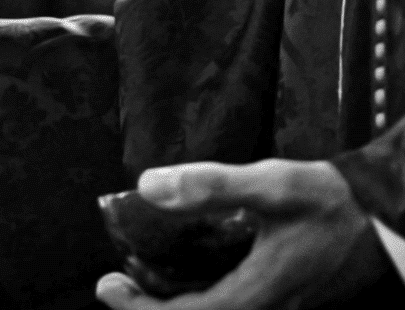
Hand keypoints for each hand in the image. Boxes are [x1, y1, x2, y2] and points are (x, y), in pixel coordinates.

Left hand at [96, 160, 391, 309]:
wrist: (390, 216)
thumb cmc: (333, 202)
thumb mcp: (273, 185)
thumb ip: (211, 186)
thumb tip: (148, 186)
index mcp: (258, 294)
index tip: (107, 285)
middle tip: (115, 285)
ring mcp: (282, 309)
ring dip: (175, 308)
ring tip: (142, 284)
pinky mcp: (290, 300)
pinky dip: (202, 302)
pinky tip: (189, 278)